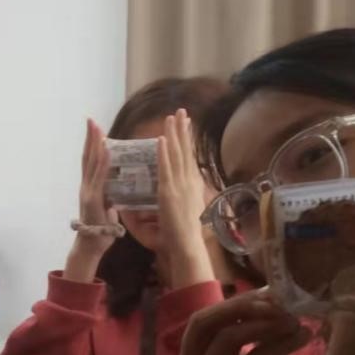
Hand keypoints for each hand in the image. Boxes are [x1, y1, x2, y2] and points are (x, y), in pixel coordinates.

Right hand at [66, 119, 118, 280]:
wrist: (92, 245)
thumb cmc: (102, 228)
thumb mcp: (108, 206)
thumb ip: (110, 193)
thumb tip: (120, 183)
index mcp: (91, 186)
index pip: (91, 160)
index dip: (92, 144)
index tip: (96, 128)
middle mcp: (87, 185)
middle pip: (87, 157)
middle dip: (89, 138)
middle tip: (91, 120)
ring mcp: (88, 191)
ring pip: (91, 163)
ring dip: (95, 145)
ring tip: (98, 129)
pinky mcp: (94, 198)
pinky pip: (99, 177)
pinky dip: (102, 162)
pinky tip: (106, 150)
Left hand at [157, 109, 214, 287]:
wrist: (186, 243)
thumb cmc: (183, 230)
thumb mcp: (184, 206)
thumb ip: (181, 193)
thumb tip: (180, 186)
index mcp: (192, 184)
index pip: (189, 156)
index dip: (188, 139)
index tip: (187, 123)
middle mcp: (189, 180)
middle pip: (186, 150)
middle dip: (183, 130)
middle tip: (181, 111)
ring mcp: (180, 185)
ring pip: (177, 154)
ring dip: (174, 134)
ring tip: (171, 117)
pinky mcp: (169, 191)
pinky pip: (166, 168)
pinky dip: (164, 153)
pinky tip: (161, 139)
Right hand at [176, 291, 309, 354]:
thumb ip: (253, 334)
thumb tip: (269, 295)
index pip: (201, 320)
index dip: (233, 303)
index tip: (270, 294)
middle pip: (204, 322)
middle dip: (243, 308)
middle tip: (280, 303)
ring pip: (228, 338)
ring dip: (266, 325)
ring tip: (296, 321)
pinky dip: (276, 347)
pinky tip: (301, 340)